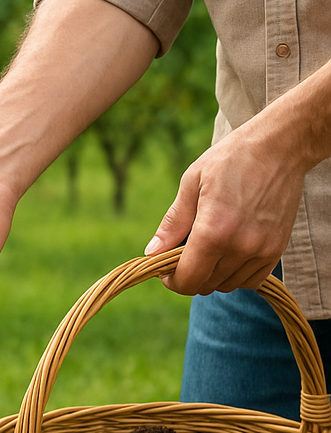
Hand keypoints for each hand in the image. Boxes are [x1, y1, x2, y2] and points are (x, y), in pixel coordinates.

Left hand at [145, 115, 308, 294]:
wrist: (280, 147)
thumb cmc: (230, 160)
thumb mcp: (191, 184)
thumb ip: (173, 223)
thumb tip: (152, 252)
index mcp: (213, 232)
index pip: (187, 280)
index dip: (171, 280)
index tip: (166, 269)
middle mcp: (239, 246)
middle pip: (205, 285)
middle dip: (189, 275)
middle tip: (184, 254)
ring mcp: (262, 249)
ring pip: (226, 284)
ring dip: (212, 274)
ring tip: (208, 249)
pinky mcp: (278, 248)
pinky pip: (251, 280)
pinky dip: (236, 274)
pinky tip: (229, 254)